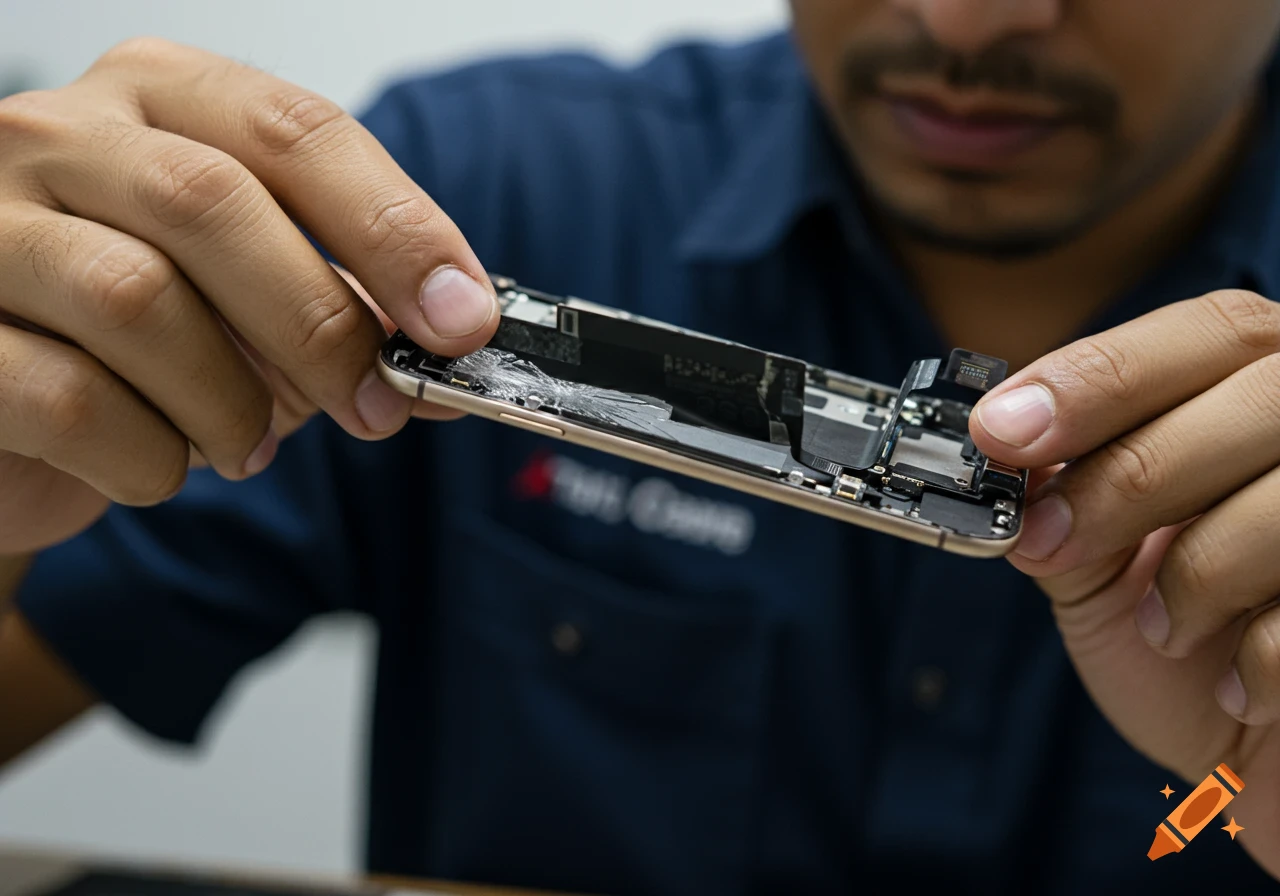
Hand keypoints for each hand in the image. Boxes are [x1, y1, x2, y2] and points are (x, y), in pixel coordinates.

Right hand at [0, 38, 497, 554]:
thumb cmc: (141, 342)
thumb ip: (352, 312)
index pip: (296, 132)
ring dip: (229, 398)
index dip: (395, 228)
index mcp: (160, 101)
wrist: (8, 405)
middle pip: (213, 202)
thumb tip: (460, 346)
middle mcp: (58, 135)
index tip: (462, 318)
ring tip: (244, 441)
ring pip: (136, 297)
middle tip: (376, 406)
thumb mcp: (259, 309)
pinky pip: (66, 397)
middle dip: (320, 323)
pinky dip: (146, 455)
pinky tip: (158, 466)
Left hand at [969, 290, 1279, 876]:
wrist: (1260, 760)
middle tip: (1047, 539)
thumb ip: (1065, 496)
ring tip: (1162, 629)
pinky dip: (1255, 660)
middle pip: (1255, 395)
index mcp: (1266, 391)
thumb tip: (1004, 446)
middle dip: (1130, 473)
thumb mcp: (1100, 564)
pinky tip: (1236, 684)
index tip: (1001, 432)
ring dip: (1196, 574)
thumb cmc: (1184, 649)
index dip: (1099, 376)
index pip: (1208, 331)